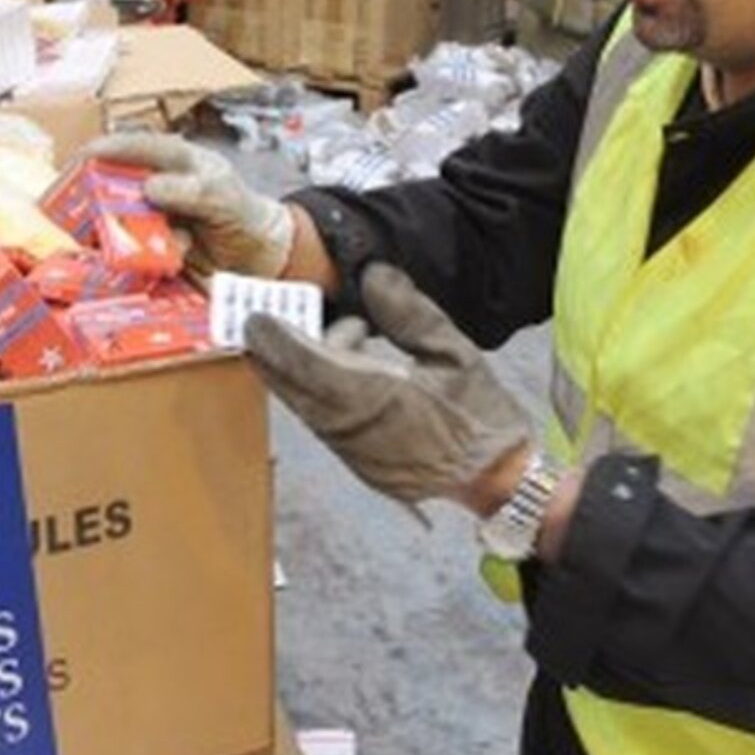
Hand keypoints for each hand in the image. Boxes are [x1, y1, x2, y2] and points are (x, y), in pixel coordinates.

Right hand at [81, 133, 295, 277]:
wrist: (261, 258)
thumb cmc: (245, 216)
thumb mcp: (228, 199)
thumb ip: (195, 191)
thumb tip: (151, 187)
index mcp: (179, 163)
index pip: (140, 147)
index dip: (110, 148)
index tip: (84, 155)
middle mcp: (159, 188)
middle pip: (115, 184)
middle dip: (94, 194)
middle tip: (74, 206)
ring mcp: (154, 220)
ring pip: (117, 220)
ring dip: (109, 232)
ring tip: (100, 242)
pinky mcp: (153, 251)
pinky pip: (128, 252)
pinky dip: (122, 258)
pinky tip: (126, 265)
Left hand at [244, 263, 532, 513]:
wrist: (498, 480)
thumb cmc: (481, 415)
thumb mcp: (456, 352)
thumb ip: (410, 313)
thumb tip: (374, 275)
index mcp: (380, 400)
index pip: (311, 368)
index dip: (278, 342)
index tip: (257, 318)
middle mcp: (357, 433)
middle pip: (296, 391)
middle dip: (274, 357)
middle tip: (261, 323)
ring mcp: (356, 456)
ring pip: (309, 409)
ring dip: (306, 372)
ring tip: (355, 337)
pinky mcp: (360, 469)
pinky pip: (326, 427)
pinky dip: (323, 395)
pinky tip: (355, 371)